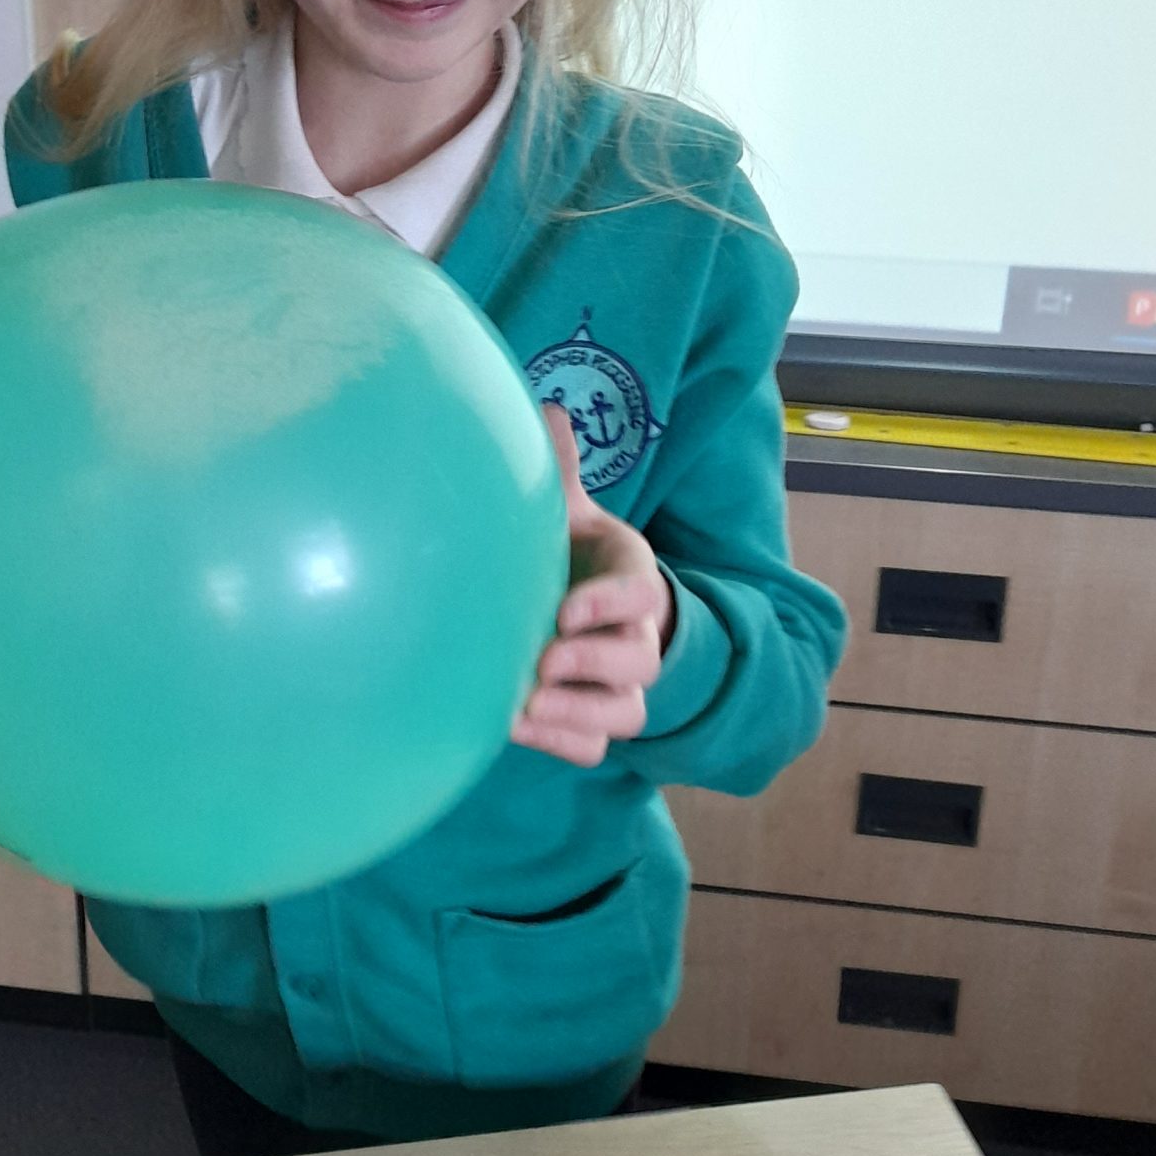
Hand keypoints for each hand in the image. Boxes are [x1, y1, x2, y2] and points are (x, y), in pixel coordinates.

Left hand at [511, 405, 673, 768]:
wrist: (587, 608)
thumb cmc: (576, 556)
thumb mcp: (568, 513)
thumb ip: (558, 471)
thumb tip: (545, 407)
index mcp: (633, 576)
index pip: (641, 592)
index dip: (609, 604)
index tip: (562, 610)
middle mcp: (637, 635)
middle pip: (640, 661)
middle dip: (595, 662)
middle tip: (544, 659)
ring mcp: (619, 684)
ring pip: (625, 713)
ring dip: (578, 713)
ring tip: (526, 705)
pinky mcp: (594, 720)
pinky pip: (593, 748)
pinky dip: (561, 742)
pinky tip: (514, 727)